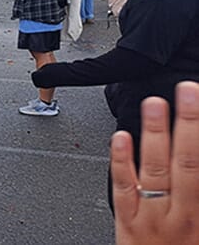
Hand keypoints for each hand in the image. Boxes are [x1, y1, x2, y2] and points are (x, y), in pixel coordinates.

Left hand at [112, 81, 198, 244]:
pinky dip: (121, 160)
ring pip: (156, 168)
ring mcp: (153, 216)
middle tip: (188, 91)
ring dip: (155, 132)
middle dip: (189, 123)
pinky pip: (123, 187)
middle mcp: (182, 212)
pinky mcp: (127, 221)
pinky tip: (120, 136)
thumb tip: (197, 153)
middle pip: (190, 161)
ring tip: (156, 102)